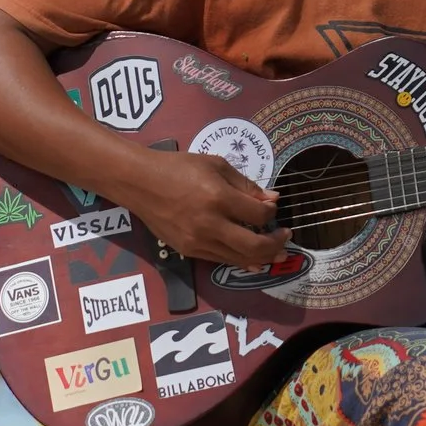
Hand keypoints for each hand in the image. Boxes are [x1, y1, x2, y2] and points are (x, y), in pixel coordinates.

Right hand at [115, 149, 287, 267]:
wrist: (139, 182)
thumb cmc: (178, 167)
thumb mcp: (216, 165)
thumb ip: (246, 185)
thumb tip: (272, 200)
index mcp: (219, 198)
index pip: (259, 215)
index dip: (272, 213)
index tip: (272, 208)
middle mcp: (210, 224)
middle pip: (255, 246)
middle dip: (276, 244)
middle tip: (285, 238)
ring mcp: (198, 242)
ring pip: (239, 259)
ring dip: (262, 257)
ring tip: (274, 251)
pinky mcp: (188, 252)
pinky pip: (220, 260)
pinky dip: (240, 260)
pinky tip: (252, 258)